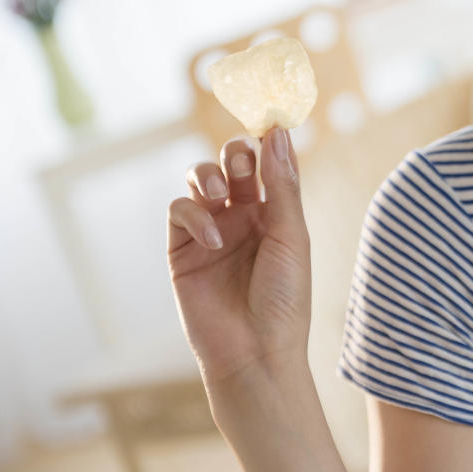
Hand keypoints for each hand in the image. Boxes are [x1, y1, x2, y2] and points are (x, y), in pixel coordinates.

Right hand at [167, 126, 310, 388]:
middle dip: (235, 153)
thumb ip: (282, 184)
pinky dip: (193, 213)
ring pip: (199, 178)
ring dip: (209, 175)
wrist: (255, 353)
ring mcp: (211, 230)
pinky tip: (212, 236)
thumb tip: (279, 132)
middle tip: (242, 163)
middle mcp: (244, 215)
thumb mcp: (292, 236)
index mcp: (277, 211)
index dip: (267, 139)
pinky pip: (180, 211)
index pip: (269, 161)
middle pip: (232, 162)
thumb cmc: (284, 298)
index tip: (269, 118)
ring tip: (223, 194)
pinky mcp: (182, 249)